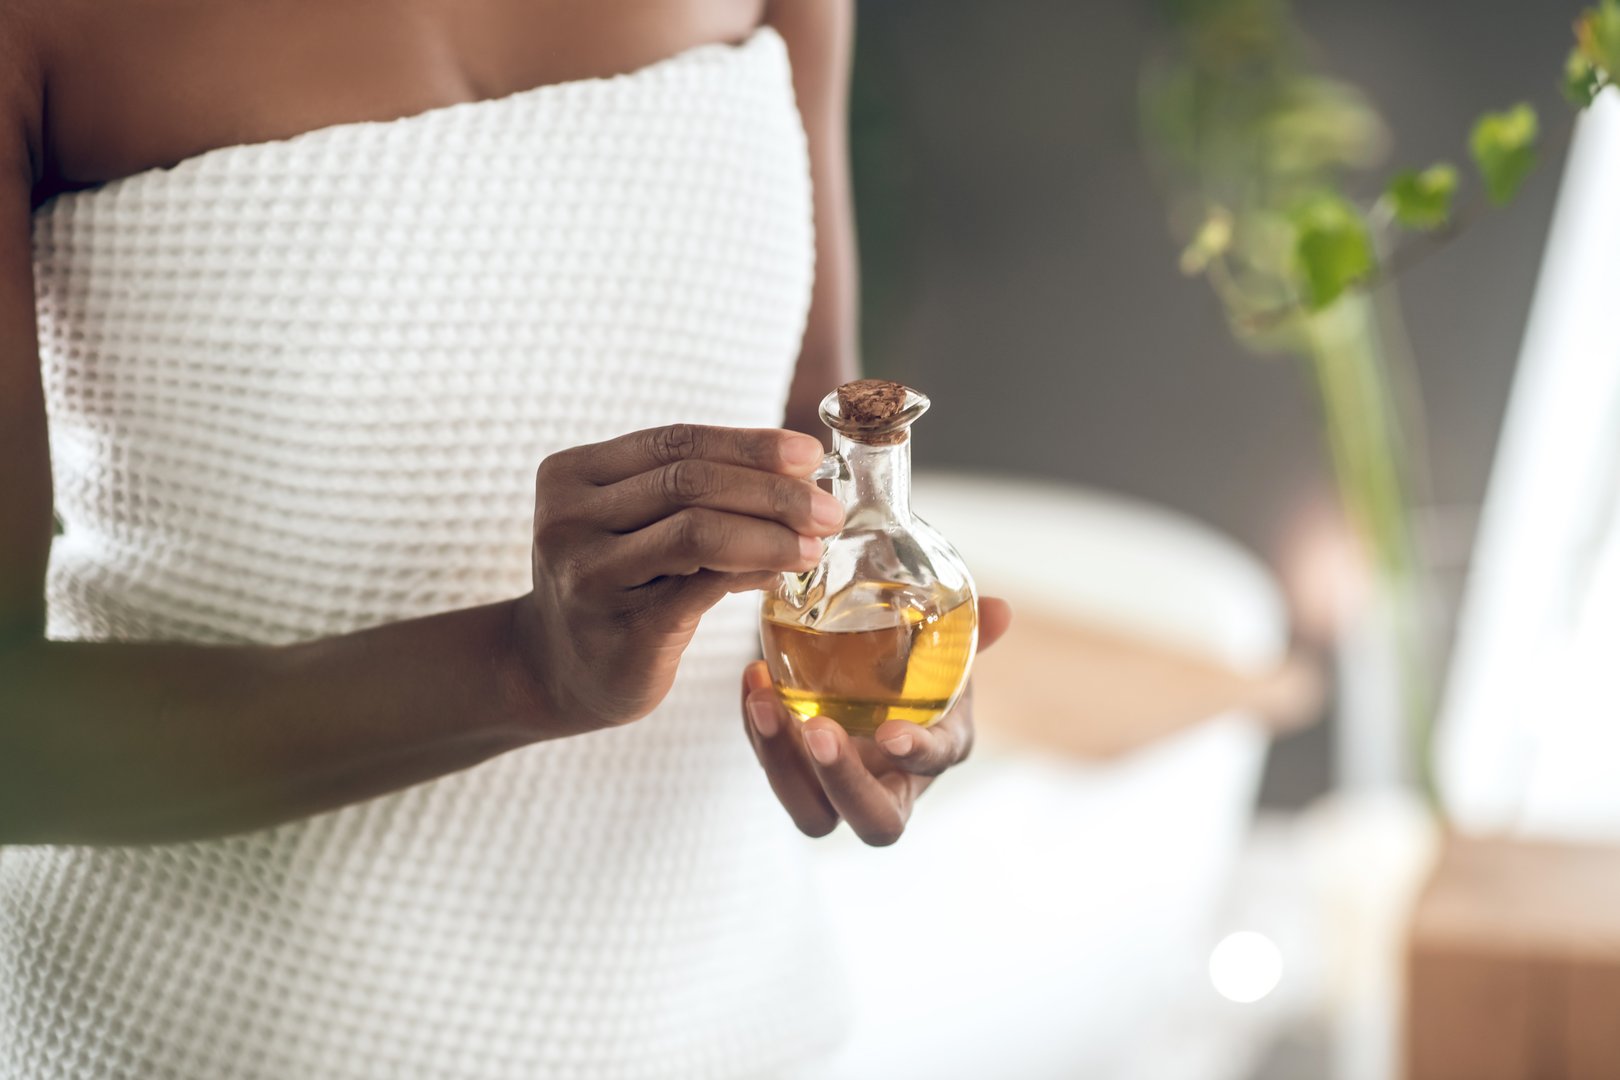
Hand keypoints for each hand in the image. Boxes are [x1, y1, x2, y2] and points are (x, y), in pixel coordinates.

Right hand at [512, 424, 844, 733]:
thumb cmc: (613, 587)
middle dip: (772, 489)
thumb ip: (692, 496)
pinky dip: (753, 571)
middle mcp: (568, 519)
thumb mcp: (634, 525)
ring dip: (771, 532)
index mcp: (571, 475)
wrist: (557, 672)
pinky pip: (704, 586)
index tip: (809, 454)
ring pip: (699, 530)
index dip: (749, 444)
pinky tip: (782, 573)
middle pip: (690, 481)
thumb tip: (799, 478)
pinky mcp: (624, 628)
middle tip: (827, 508)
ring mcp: (591, 576)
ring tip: (816, 543)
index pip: (675, 440)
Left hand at [741, 597, 1012, 845]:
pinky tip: (752, 680)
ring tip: (763, 700)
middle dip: (843, 782)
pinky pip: (775, 767)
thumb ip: (965, 631)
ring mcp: (839, 787)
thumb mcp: (939, 648)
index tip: (892, 734)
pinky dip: (759, 729)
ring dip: (780, 758)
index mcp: (937, 750)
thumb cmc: (914, 670)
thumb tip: (1001, 610)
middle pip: (874, 821)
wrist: (870, 680)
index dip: (918, 754)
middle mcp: (892, 783)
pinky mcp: (795, 773)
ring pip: (810, 809)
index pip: (935, 764)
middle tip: (818, 731)